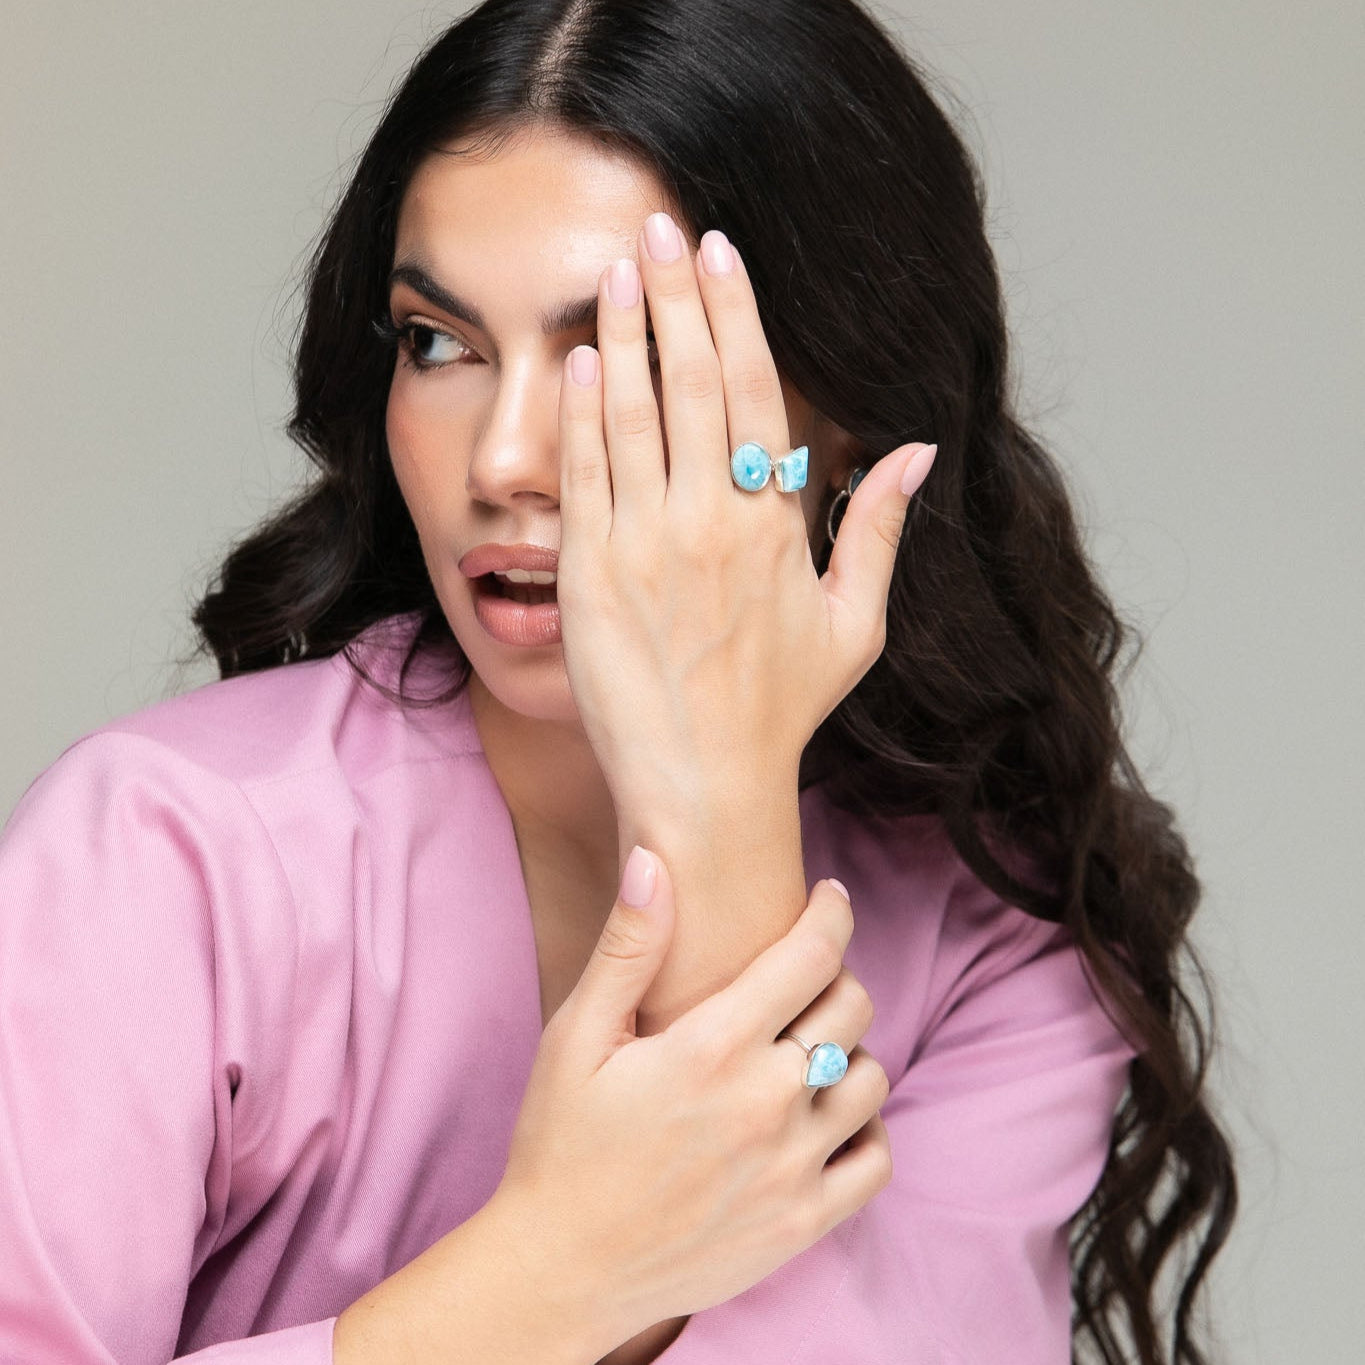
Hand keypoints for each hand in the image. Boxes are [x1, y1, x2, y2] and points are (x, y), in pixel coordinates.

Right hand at [493, 849, 891, 1356]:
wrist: (561, 1270)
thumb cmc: (561, 1144)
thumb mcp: (575, 1038)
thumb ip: (626, 948)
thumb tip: (654, 861)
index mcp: (711, 1047)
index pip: (811, 955)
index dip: (831, 913)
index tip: (830, 897)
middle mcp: (764, 1103)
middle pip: (853, 1008)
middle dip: (837, 977)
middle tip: (803, 982)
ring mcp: (790, 1169)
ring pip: (871, 1078)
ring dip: (848, 1052)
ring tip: (805, 1052)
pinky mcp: (802, 1224)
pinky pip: (875, 1160)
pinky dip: (864, 1130)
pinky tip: (823, 1120)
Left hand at [556, 212, 934, 818]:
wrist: (703, 785)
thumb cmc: (779, 712)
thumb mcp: (852, 626)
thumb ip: (877, 530)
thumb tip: (917, 451)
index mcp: (773, 527)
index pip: (757, 392)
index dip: (737, 314)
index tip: (722, 253)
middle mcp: (709, 522)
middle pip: (694, 381)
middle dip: (675, 294)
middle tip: (661, 226)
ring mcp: (644, 545)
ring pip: (632, 413)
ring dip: (622, 333)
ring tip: (614, 270)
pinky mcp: (590, 574)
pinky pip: (584, 474)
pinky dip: (580, 412)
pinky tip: (578, 359)